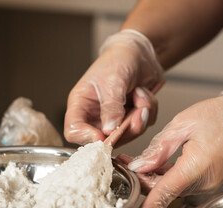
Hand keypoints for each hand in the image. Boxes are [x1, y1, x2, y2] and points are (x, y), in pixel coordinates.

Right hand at [64, 30, 162, 145]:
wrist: (140, 53)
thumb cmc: (118, 59)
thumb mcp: (112, 80)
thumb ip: (111, 106)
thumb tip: (108, 130)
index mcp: (81, 104)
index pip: (73, 130)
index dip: (85, 137)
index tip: (102, 136)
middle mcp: (96, 115)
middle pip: (105, 139)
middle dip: (125, 128)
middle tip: (137, 112)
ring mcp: (114, 119)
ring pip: (127, 135)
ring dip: (140, 117)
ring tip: (141, 95)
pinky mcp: (130, 118)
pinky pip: (142, 126)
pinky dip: (148, 111)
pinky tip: (143, 95)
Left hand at [124, 90, 222, 207]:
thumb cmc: (220, 116)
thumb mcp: (183, 124)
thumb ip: (159, 148)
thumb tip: (139, 166)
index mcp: (196, 165)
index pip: (165, 194)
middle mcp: (203, 180)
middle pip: (162, 190)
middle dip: (140, 180)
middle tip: (125, 163)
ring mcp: (206, 182)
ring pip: (168, 187)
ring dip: (149, 177)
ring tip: (135, 160)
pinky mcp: (205, 179)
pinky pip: (178, 182)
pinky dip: (162, 176)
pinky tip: (152, 164)